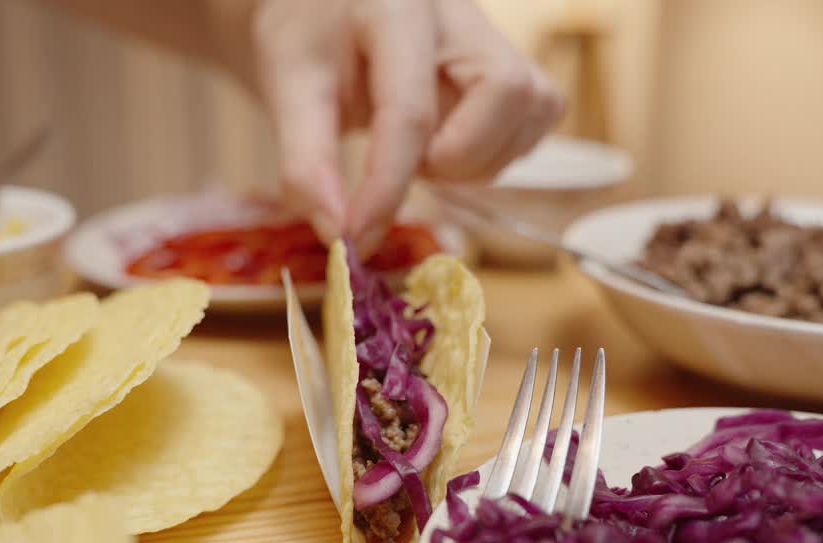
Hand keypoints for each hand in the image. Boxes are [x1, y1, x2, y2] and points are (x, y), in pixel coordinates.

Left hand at [238, 0, 565, 252]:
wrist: (327, 8)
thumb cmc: (309, 38)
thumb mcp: (286, 87)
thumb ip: (306, 161)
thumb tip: (338, 234)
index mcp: (397, 8)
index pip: (410, 111)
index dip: (385, 189)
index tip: (354, 239)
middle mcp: (460, 14)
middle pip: (505, 94)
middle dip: (456, 157)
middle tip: (409, 167)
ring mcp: (495, 36)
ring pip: (530, 110)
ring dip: (477, 160)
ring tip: (421, 153)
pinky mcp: (513, 63)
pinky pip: (536, 117)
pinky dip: (496, 151)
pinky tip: (450, 144)